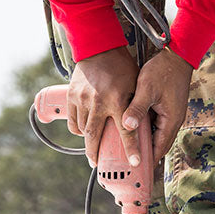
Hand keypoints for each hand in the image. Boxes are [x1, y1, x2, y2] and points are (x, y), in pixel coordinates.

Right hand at [67, 47, 139, 166]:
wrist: (99, 47)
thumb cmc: (122, 67)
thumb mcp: (135, 85)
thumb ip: (137, 107)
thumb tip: (143, 128)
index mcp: (117, 100)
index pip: (127, 131)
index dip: (132, 149)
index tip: (136, 163)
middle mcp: (98, 102)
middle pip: (94, 137)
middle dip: (95, 154)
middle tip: (97, 165)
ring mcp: (82, 100)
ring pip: (83, 130)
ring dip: (88, 141)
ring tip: (93, 148)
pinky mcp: (72, 96)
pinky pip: (72, 120)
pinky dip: (78, 129)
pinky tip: (83, 132)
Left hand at [122, 48, 193, 165]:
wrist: (177, 55)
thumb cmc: (164, 70)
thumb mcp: (147, 88)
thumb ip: (137, 108)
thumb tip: (127, 125)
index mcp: (171, 121)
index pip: (159, 149)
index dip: (147, 161)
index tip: (136, 171)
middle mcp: (173, 121)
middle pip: (159, 146)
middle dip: (145, 155)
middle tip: (129, 165)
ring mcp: (170, 115)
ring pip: (156, 136)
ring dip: (145, 144)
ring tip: (129, 152)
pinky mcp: (166, 109)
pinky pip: (156, 126)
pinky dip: (146, 131)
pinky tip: (133, 131)